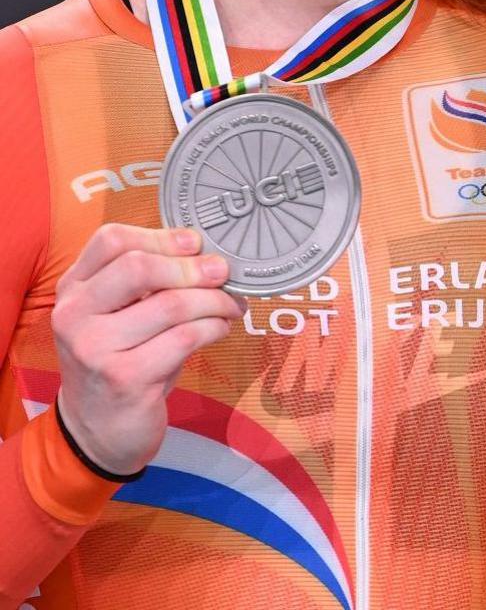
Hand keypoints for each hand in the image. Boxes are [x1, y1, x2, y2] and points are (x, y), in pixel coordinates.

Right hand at [52, 224, 243, 475]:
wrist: (98, 429)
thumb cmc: (122, 360)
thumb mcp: (121, 315)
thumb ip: (149, 282)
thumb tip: (207, 251)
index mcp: (74, 289)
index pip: (111, 240)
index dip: (161, 237)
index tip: (196, 243)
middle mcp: (74, 315)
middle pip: (138, 267)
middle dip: (192, 267)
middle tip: (223, 272)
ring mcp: (94, 348)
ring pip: (171, 305)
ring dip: (214, 301)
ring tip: (230, 305)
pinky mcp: (124, 378)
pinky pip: (184, 338)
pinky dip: (213, 328)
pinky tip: (220, 329)